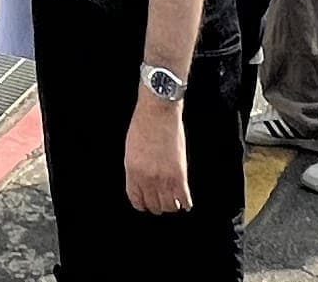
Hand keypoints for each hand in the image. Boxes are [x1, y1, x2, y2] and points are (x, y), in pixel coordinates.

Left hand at [125, 92, 191, 212]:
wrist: (157, 111)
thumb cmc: (143, 124)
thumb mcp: (131, 149)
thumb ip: (136, 169)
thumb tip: (142, 183)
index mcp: (132, 171)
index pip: (137, 200)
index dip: (143, 204)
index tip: (147, 204)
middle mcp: (147, 179)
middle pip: (154, 206)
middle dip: (158, 205)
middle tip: (163, 200)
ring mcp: (164, 179)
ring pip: (170, 207)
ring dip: (173, 205)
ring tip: (174, 200)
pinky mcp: (179, 176)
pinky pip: (184, 200)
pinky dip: (186, 203)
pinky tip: (186, 201)